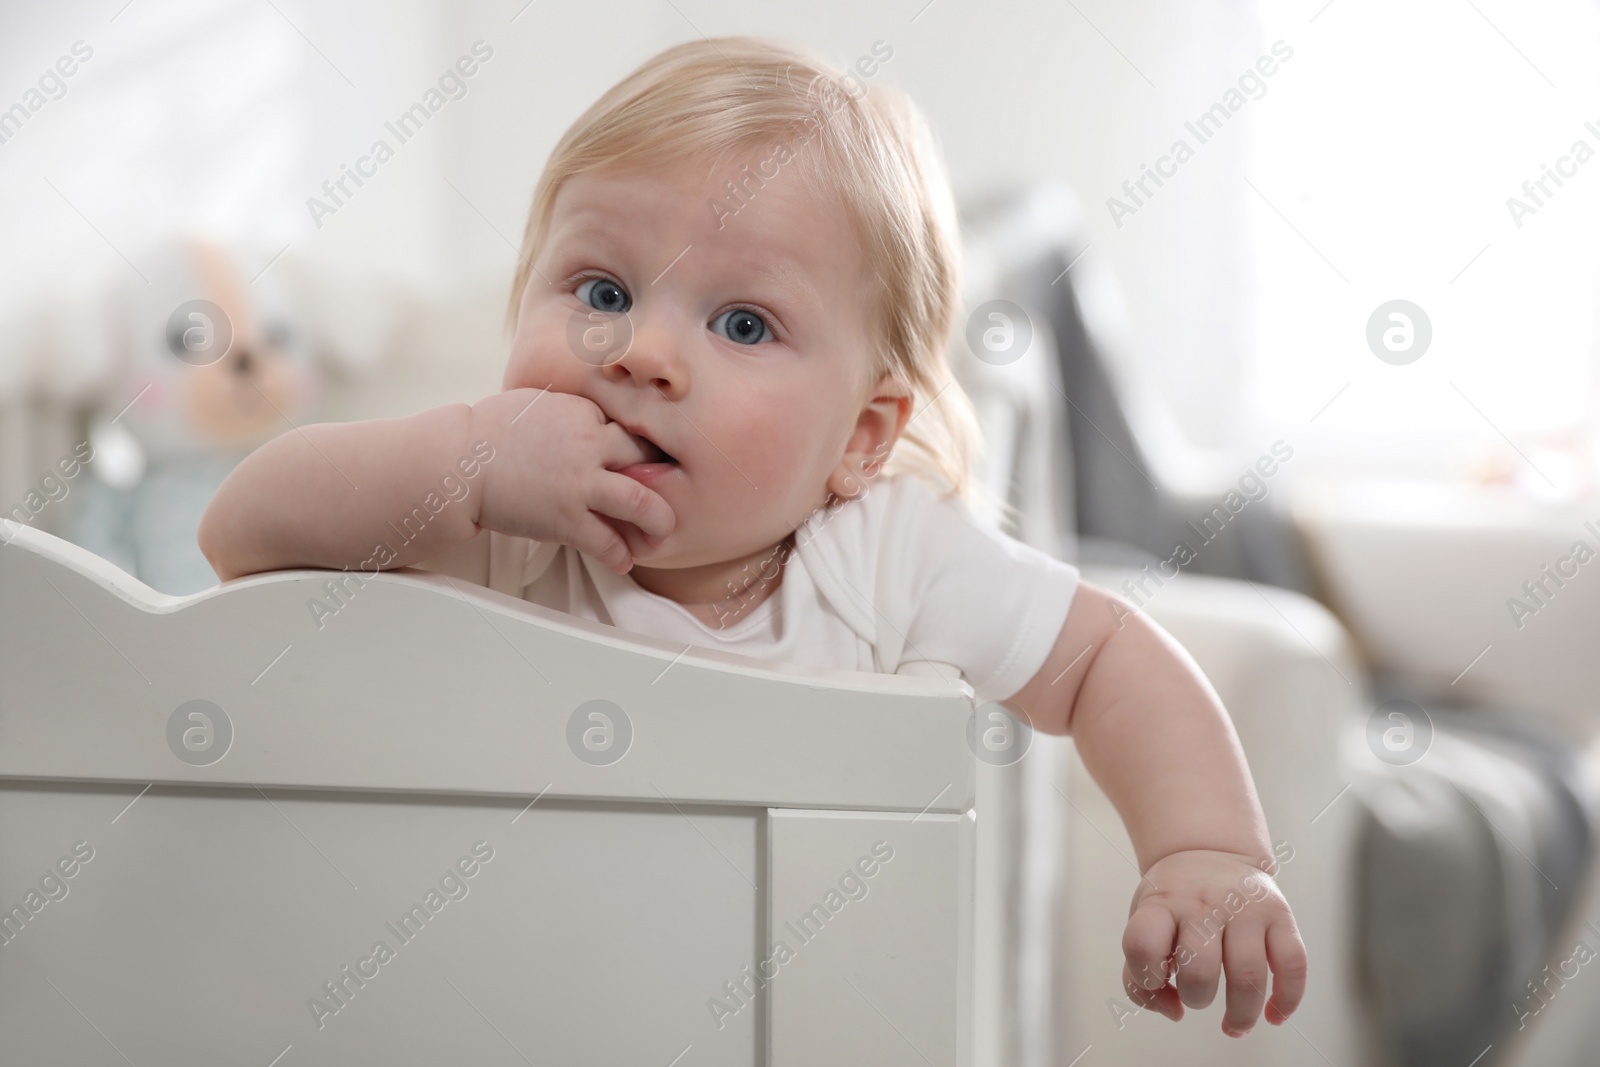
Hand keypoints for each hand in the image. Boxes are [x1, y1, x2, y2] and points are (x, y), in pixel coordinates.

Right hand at [469, 388, 675, 573]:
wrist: (458, 461)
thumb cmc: (488, 432)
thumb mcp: (537, 403)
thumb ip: (571, 412)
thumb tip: (591, 420)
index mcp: (583, 411)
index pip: (626, 429)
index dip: (633, 449)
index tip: (638, 464)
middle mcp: (589, 444)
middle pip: (646, 459)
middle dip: (661, 478)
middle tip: (668, 495)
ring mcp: (579, 482)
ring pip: (640, 501)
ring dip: (658, 520)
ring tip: (661, 533)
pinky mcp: (564, 518)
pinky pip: (606, 540)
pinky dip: (620, 554)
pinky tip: (624, 561)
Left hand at [1120, 848, 1306, 1036]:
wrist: (1209, 852)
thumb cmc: (1173, 903)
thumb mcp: (1143, 923)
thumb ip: (1140, 976)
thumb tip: (1175, 1012)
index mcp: (1161, 904)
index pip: (1143, 945)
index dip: (1146, 978)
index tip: (1157, 981)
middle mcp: (1203, 903)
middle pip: (1199, 971)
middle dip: (1197, 999)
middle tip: (1198, 996)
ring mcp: (1245, 907)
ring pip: (1247, 975)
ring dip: (1241, 1014)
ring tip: (1234, 1024)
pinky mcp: (1280, 914)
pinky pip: (1293, 965)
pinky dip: (1286, 1000)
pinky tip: (1273, 1015)